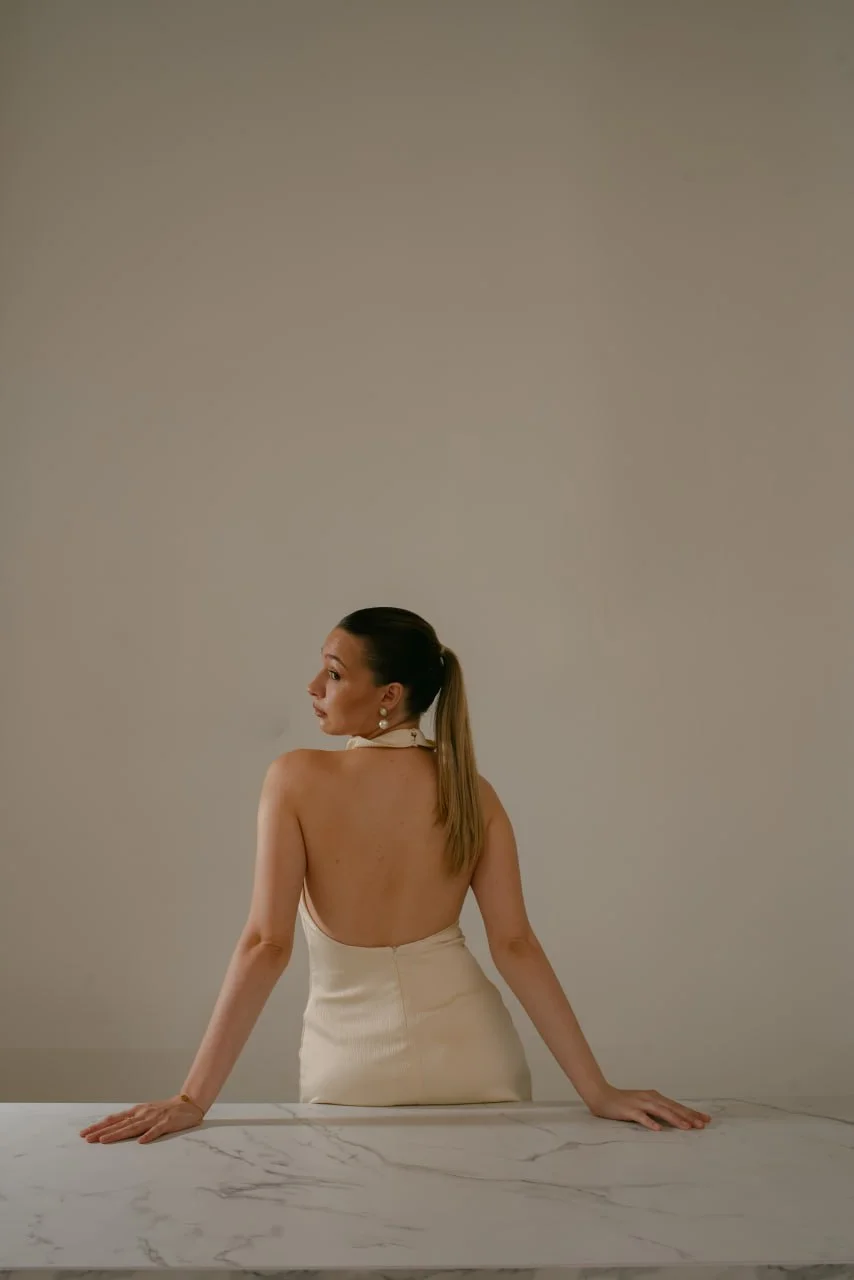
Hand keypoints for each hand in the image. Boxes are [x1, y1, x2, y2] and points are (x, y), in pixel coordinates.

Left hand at [79, 1094, 204, 1144]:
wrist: (189, 1103)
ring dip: (118, 1134)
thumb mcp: (146, 1113)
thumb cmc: (165, 1111)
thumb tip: (114, 1129)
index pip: (115, 1119)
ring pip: (133, 1127)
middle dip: (102, 1131)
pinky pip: (157, 1130)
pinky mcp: (167, 1123)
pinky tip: (141, 1142)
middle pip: (119, 1124)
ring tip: (104, 1140)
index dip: (99, 1126)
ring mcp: (154, 1118)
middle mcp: (142, 1114)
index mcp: (137, 1112)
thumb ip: (132, 1121)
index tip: (85, 1133)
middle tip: (86, 1138)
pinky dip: (149, 1135)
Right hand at [588, 1085, 710, 1130]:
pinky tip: (658, 1129)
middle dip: (688, 1116)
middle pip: (672, 1108)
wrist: (602, 1095)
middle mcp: (650, 1098)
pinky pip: (641, 1117)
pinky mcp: (629, 1110)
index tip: (706, 1119)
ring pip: (661, 1111)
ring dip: (674, 1119)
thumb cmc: (624, 1102)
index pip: (677, 1106)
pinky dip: (650, 1122)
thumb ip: (658, 1110)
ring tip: (687, 1127)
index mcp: (655, 1097)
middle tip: (702, 1124)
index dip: (691, 1112)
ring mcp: (640, 1103)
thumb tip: (675, 1119)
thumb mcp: (644, 1104)